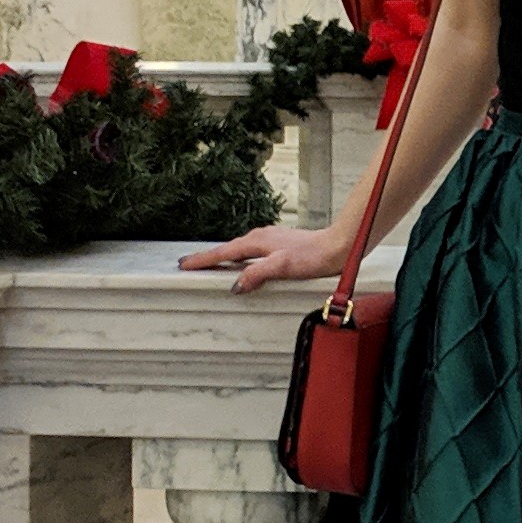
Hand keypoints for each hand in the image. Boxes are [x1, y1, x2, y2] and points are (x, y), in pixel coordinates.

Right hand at [180, 222, 338, 294]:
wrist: (337, 247)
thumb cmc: (313, 257)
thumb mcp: (283, 267)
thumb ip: (258, 274)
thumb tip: (236, 285)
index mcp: (257, 242)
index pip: (223, 253)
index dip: (203, 259)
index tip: (184, 264)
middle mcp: (261, 237)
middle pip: (227, 249)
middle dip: (207, 256)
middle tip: (187, 262)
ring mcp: (271, 240)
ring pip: (239, 248)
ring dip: (223, 255)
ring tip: (209, 262)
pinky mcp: (280, 245)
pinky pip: (252, 250)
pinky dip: (240, 256)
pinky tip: (244, 261)